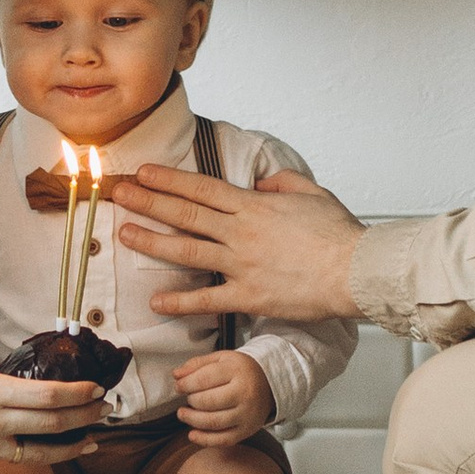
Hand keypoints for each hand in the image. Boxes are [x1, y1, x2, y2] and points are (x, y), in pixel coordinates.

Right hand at [0, 359, 103, 468]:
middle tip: (104, 410)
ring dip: (70, 446)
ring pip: (39, 452)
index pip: (49, 395)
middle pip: (53, 425)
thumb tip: (26, 390)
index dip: (78, 395)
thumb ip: (0, 383)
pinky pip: (8, 457)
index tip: (96, 390)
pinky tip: (38, 445)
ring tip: (88, 440)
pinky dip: (27, 450)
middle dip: (85, 417)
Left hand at [112, 165, 361, 322]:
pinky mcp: (248, 296)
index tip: (143, 173)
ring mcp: (241, 265)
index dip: (169, 179)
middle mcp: (241, 232)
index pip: (201, 188)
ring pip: (186, 250)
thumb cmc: (340, 235)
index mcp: (254, 206)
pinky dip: (179, 300)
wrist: (355, 271)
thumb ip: (283, 184)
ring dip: (152, 241)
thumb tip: (264, 183)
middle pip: (185, 213)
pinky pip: (207, 299)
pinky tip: (155, 301)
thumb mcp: (313, 194)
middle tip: (119, 194)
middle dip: (148, 201)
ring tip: (125, 234)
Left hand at [174, 348, 276, 445]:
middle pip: (208, 402)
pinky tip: (192, 434)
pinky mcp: (247, 430)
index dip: (186, 384)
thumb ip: (197, 364)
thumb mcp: (221, 359)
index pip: (204, 379)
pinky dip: (204, 440)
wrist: (269, 383)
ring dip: (192, 420)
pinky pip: (223, 439)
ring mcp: (247, 414)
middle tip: (187, 398)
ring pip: (213, 422)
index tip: (179, 386)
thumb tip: (176, 375)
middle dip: (191, 401)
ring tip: (183, 414)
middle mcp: (244, 393)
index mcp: (236, 371)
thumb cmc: (241, 371)